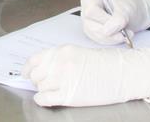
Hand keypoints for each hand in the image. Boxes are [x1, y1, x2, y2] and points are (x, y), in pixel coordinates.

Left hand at [25, 45, 149, 106]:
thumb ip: (60, 58)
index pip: (35, 60)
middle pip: (36, 75)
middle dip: (37, 80)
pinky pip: (45, 99)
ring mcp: (64, 80)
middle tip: (43, 82)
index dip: (28, 68)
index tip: (26, 73)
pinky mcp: (69, 95)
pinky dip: (42, 99)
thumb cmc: (106, 63)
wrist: (123, 73)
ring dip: (42, 89)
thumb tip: (44, 68)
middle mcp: (61, 63)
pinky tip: (46, 98)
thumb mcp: (79, 53)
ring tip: (52, 89)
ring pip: (39, 87)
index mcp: (63, 51)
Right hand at [81, 0, 149, 44]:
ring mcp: (88, 18)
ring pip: (93, 34)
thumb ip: (117, 19)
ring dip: (111, 38)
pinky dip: (110, 40)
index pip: (92, 10)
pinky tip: (120, 37)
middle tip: (124, 34)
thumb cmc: (128, 5)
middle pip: (90, 24)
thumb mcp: (126, 10)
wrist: (134, 12)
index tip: (119, 25)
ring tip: (125, 35)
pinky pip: (97, 39)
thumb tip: (107, 31)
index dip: (104, 20)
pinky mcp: (91, 29)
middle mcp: (87, 6)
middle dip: (109, 32)